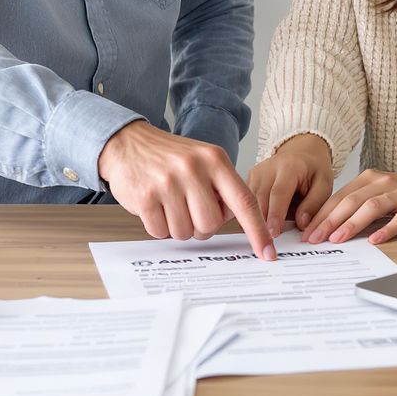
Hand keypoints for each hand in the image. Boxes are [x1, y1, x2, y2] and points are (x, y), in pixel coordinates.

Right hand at [98, 121, 275, 260]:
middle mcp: (193, 168)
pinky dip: (158, 226)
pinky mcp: (145, 197)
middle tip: (188, 208)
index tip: (268, 252)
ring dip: (177, 226)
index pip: (244, 201)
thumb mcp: (203, 160)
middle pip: (211, 224)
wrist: (128, 142)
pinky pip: (160, 232)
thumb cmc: (171, 157)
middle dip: (201, 226)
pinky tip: (154, 205)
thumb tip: (237, 219)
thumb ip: (222, 187)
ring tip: (169, 202)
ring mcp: (168, 182)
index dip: (257, 230)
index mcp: (214, 159)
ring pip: (185, 232)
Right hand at [248, 134, 333, 237]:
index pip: (279, 193)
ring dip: (252, 220)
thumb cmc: (313, 169)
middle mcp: (268, 167)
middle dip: (260, 222)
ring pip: (249, 200)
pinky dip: (248, 214)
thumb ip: (314, 204)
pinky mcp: (249, 178)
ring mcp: (256, 172)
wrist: (302, 151)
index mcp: (289, 166)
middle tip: (264, 244)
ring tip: (257, 240)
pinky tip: (252, 228)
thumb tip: (301, 223)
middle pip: (259, 198)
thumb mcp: (324, 184)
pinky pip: (246, 199)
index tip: (273, 233)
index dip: (275, 215)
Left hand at [303, 166, 396, 245]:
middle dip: (330, 220)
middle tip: (315, 238)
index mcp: (367, 179)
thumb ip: (355, 204)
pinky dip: (386, 229)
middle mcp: (381, 183)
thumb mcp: (376, 192)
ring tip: (337, 238)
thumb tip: (327, 224)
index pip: (338, 197)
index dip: (321, 214)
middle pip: (351, 201)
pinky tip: (375, 240)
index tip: (306, 231)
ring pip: (371, 207)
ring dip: (352, 223)